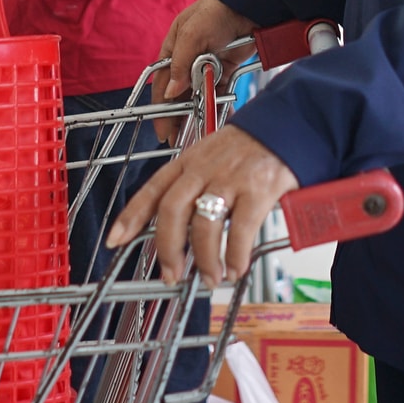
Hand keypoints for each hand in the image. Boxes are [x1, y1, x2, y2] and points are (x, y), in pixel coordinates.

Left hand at [106, 124, 298, 284]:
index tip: (115, 240)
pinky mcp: (258, 189)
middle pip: (172, 211)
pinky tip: (236, 267)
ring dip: (205, 259)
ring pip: (205, 225)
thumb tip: (180, 229)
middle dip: (168, 249)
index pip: (152, 190)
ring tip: (210, 278)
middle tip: (171, 275)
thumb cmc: (247, 148)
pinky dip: (235, 255)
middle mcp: (203, 169)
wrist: (288, 124)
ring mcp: (230, 179)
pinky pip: (241, 230)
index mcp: (187, 162)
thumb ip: (193, 186)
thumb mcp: (210, 157)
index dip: (130, 217)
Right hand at [151, 0, 256, 141]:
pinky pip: (218, 91)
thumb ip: (180, 65)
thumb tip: (170, 92)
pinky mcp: (226, 69)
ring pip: (198, 95)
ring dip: (196, 113)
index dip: (160, 108)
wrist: (249, 3)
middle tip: (176, 139)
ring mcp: (207, 65)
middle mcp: (187, 59)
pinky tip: (215, 119)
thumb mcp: (192, 36)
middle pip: (179, 94)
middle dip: (177, 117)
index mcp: (172, 50)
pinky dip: (216, 104)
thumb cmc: (215, 12)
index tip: (161, 129)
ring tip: (195, 134)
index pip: (162, 84)